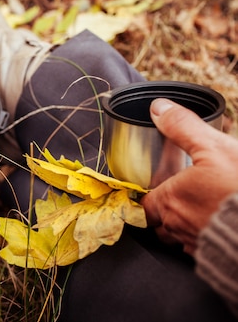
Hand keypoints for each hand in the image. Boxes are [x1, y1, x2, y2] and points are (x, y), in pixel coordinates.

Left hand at [140, 98, 237, 254]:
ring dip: (186, 224)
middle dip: (168, 210)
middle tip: (184, 197)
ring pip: (181, 237)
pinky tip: (221, 226)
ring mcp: (197, 245)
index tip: (159, 187)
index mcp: (169, 201)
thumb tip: (159, 108)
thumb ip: (183, 128)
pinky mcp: (216, 258)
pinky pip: (202, 249)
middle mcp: (177, 227)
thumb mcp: (215, 148)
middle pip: (161, 221)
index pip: (145, 202)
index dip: (151, 194)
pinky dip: (206, 238)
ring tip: (204, 210)